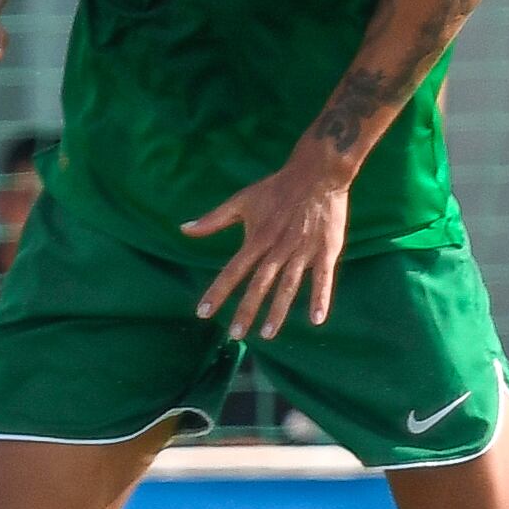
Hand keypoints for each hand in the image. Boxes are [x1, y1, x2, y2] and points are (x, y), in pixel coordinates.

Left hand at [183, 148, 350, 339]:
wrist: (316, 173)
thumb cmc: (276, 188)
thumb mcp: (241, 201)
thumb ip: (213, 220)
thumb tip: (183, 229)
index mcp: (256, 238)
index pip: (233, 270)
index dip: (218, 292)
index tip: (203, 313)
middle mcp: (277, 248)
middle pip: (259, 284)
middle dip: (246, 310)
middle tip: (235, 334)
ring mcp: (302, 250)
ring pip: (288, 285)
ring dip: (278, 311)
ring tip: (267, 334)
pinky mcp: (325, 250)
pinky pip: (323, 277)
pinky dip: (321, 297)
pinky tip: (316, 319)